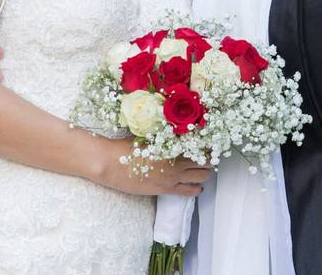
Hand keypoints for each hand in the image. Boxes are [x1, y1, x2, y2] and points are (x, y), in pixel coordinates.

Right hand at [92, 137, 212, 196]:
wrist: (111, 163)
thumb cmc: (126, 146)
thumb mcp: (149, 134)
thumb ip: (165, 134)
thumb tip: (176, 130)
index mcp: (174, 144)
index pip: (201, 144)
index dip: (208, 145)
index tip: (211, 144)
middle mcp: (178, 160)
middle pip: (206, 161)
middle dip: (210, 159)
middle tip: (209, 157)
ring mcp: (173, 176)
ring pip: (202, 176)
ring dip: (206, 173)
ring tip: (204, 171)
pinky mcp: (166, 189)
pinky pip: (190, 192)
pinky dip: (197, 189)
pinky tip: (198, 187)